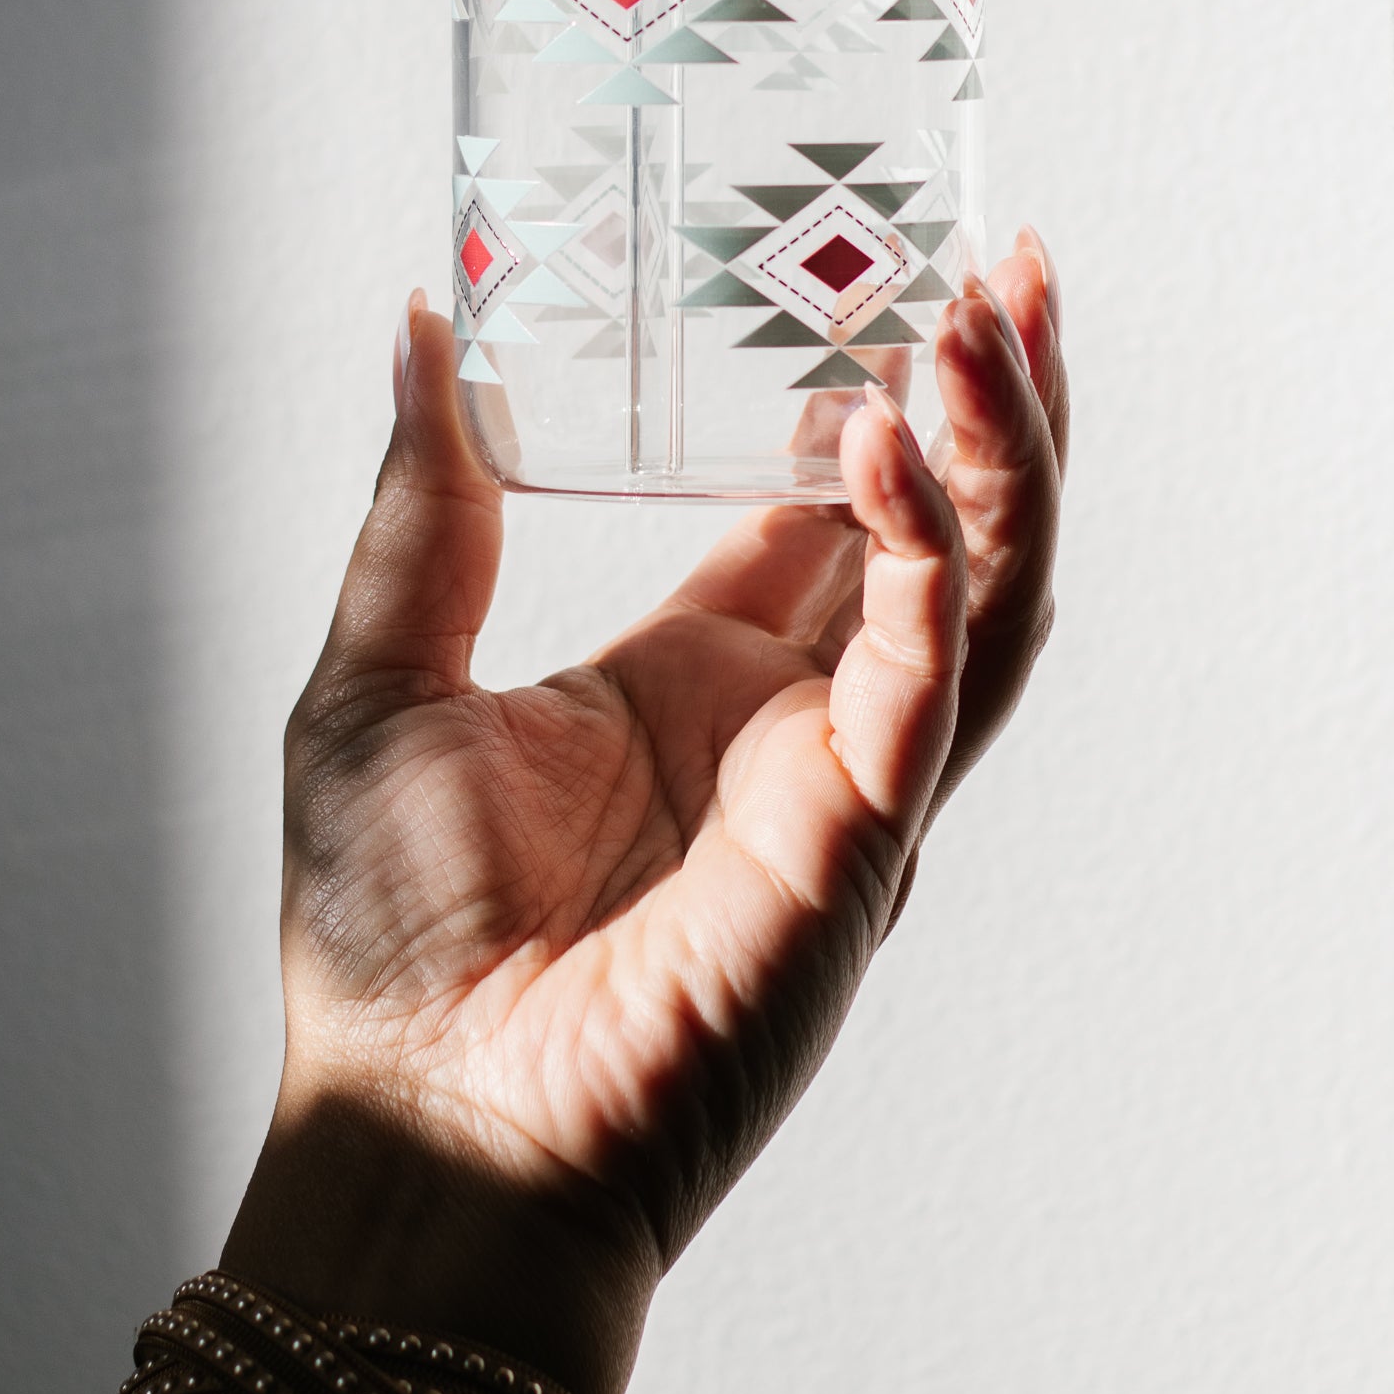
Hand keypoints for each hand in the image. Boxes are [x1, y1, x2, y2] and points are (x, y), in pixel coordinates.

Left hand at [226, 233, 1067, 1393]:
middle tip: (1013, 262)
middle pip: (943, 526)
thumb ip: (425, 503)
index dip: (878, 392)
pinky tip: (892, 440)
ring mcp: (841, 777)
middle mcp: (792, 720)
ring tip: (1000, 308)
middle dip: (994, 398)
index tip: (901, 273)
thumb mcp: (380, 674)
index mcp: (691, 676)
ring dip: (1007, 450)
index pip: (828, 506)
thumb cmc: (385, 945)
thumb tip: (419, 317)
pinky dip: (933, 549)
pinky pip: (932, 669)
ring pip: (983, 585)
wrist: (420, 1131)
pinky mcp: (857, 833)